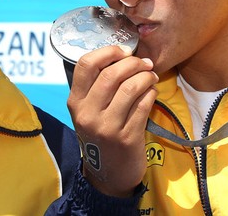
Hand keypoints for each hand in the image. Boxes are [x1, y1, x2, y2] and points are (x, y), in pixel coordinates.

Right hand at [67, 45, 157, 196]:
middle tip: (145, 63)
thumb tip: (121, 56)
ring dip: (145, 77)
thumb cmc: (100, 136)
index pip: (86, 64)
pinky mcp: (127, 137)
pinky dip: (151, 93)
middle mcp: (87, 113)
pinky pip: (143, 105)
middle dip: (133, 63)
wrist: (108, 175)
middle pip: (112, 74)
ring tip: (151, 76)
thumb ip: (96, 87)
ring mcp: (107, 127)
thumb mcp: (88, 112)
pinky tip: (152, 92)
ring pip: (130, 88)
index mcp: (75, 102)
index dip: (108, 51)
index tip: (124, 51)